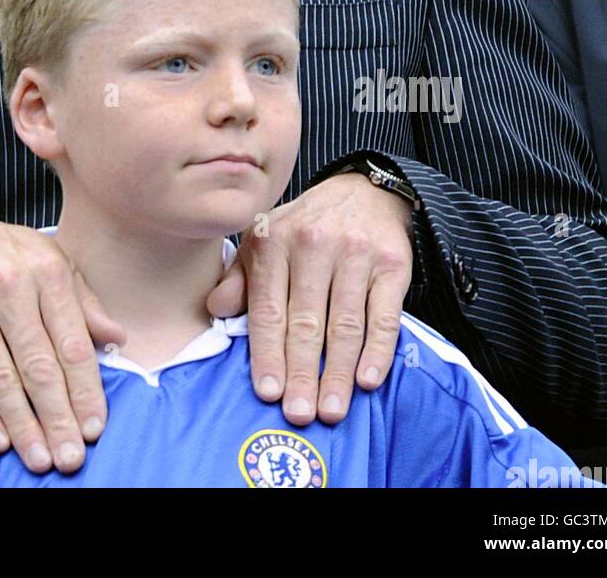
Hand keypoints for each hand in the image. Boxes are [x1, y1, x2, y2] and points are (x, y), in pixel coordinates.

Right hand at [0, 202, 125, 474]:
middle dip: (58, 418)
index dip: (86, 390)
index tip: (96, 426)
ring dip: (23, 425)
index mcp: (44, 269)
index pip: (72, 342)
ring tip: (40, 459)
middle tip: (71, 458)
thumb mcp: (43, 257)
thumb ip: (81, 298)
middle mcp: (8, 285)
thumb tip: (116, 338)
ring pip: (2, 377)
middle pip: (39, 366)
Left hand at [205, 172, 413, 426]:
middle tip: (298, 414)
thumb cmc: (304, 228)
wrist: (362, 192)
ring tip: (331, 410)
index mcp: (274, 242)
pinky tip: (367, 380)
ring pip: (344, 324)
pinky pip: (384, 315)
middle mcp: (313, 245)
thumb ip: (240, 277)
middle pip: (306, 322)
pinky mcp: (392, 263)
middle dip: (301, 372)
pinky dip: (377, 351)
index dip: (267, 352)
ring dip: (337, 372)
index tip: (267, 392)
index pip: (268, 308)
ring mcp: (355, 254)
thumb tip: (215, 310)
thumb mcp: (263, 240)